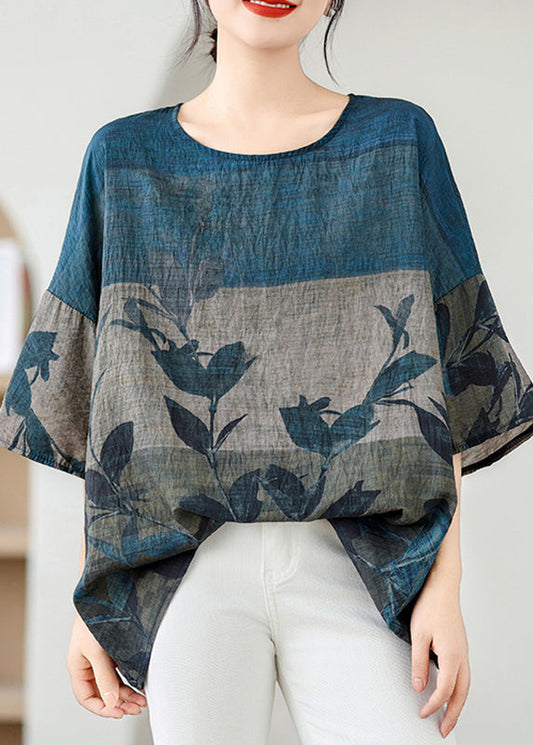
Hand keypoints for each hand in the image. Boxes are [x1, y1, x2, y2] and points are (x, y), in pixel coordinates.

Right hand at [66, 611, 146, 717]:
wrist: (106, 591)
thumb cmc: (94, 617)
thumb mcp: (98, 651)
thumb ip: (105, 677)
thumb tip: (112, 703)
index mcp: (78, 666)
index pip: (87, 697)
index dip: (103, 708)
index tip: (119, 712)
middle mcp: (89, 663)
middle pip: (103, 692)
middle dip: (120, 702)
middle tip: (137, 707)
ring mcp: (102, 656)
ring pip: (114, 682)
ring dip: (128, 692)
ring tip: (143, 699)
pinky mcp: (113, 648)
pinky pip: (121, 670)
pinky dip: (131, 678)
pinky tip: (141, 683)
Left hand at [410, 580, 470, 738]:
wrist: (441, 586)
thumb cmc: (430, 606)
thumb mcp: (418, 635)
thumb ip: (418, 663)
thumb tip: (419, 687)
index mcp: (452, 655)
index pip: (446, 689)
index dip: (434, 704)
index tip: (423, 713)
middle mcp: (462, 655)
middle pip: (462, 692)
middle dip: (454, 714)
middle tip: (444, 729)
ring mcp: (463, 650)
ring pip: (465, 684)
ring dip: (457, 703)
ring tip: (448, 716)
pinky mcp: (460, 646)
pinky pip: (463, 674)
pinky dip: (458, 688)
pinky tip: (449, 691)